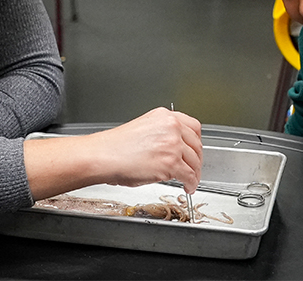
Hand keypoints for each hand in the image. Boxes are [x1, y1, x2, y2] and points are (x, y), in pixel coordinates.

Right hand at [87, 107, 202, 193]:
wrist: (104, 155)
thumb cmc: (116, 145)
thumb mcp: (144, 127)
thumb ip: (163, 133)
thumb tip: (175, 148)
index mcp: (164, 115)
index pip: (193, 126)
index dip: (196, 141)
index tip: (195, 150)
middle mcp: (171, 126)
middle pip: (196, 144)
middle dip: (197, 159)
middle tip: (194, 168)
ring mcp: (172, 144)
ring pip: (195, 161)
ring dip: (195, 173)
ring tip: (191, 180)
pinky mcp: (171, 163)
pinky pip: (189, 175)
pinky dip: (191, 183)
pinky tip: (187, 186)